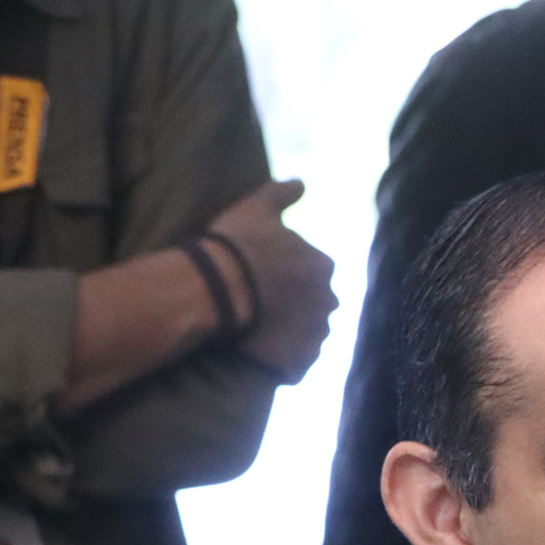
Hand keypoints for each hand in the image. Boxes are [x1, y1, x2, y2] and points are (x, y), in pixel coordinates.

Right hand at [209, 179, 337, 380]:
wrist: (215, 289)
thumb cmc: (234, 245)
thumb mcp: (256, 208)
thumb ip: (282, 194)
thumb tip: (302, 181)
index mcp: (323, 267)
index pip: (314, 271)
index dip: (288, 274)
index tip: (265, 274)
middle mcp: (328, 301)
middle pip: (315, 303)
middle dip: (295, 304)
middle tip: (261, 302)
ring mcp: (316, 334)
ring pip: (309, 333)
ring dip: (291, 331)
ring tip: (260, 328)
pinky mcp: (301, 361)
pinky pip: (299, 363)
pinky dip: (287, 359)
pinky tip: (264, 351)